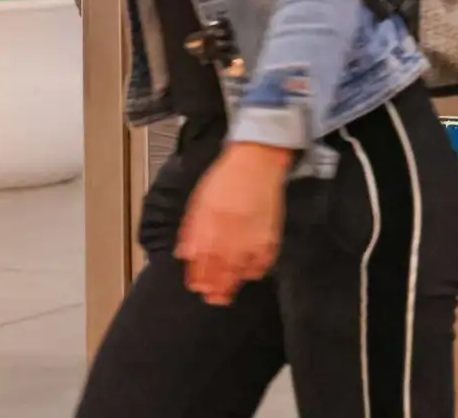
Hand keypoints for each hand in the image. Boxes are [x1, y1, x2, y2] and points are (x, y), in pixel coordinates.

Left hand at [176, 143, 293, 305]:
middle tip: (212, 298)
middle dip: (215, 286)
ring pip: (241, 267)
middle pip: (221, 267)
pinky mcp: (271, 232)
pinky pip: (264, 258)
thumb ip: (192, 230)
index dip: (198, 275)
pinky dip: (257, 269)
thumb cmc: (227, 178)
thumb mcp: (200, 201)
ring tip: (227, 295)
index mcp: (211, 222)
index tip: (196, 287)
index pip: (202, 258)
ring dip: (233, 283)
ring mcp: (253, 233)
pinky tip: (250, 274)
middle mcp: (231, 230)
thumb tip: (185, 255)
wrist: (257, 160)